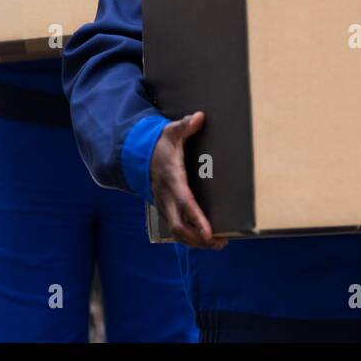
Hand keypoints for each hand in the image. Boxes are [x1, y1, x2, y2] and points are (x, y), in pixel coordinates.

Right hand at [151, 111, 225, 249]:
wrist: (139, 156)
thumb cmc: (161, 145)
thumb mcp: (171, 132)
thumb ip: (185, 126)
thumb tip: (200, 117)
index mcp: (172, 179)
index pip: (185, 203)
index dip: (197, 219)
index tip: (209, 232)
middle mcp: (166, 197)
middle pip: (179, 227)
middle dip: (199, 239)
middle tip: (220, 242)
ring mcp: (164, 206)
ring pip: (177, 232)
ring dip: (196, 242)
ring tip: (218, 244)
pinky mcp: (165, 210)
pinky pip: (177, 230)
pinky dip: (191, 238)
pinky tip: (207, 240)